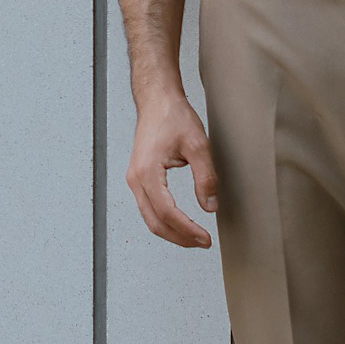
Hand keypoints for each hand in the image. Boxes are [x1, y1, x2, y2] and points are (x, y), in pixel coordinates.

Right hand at [127, 91, 219, 248]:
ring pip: (149, 218)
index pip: (167, 212)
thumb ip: (206, 178)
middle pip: (154, 222)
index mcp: (147, 172)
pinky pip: (148, 208)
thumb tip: (210, 207)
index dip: (187, 230)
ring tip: (195, 237)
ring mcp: (134, 179)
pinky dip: (164, 221)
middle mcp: (135, 178)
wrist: (157, 100)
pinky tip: (181, 223)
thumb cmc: (173, 116)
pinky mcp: (138, 178)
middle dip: (179, 237)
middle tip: (203, 242)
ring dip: (172, 232)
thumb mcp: (198, 146)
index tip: (205, 238)